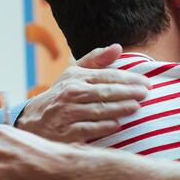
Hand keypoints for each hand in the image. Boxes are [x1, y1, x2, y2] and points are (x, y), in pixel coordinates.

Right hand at [16, 44, 149, 142]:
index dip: (128, 78)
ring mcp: (68, 113)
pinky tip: (118, 124)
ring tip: (136, 107)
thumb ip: (96, 59)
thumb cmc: (61, 95)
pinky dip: (104, 126)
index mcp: (76, 77)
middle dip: (128, 92)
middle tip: (146, 93)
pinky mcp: (66, 132)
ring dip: (119, 108)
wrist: (34, 121)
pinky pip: (89, 129)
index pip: (106, 75)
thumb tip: (118, 47)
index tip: (146, 82)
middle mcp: (71, 93)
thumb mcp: (74, 74)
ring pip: (99, 110)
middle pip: (105, 92)